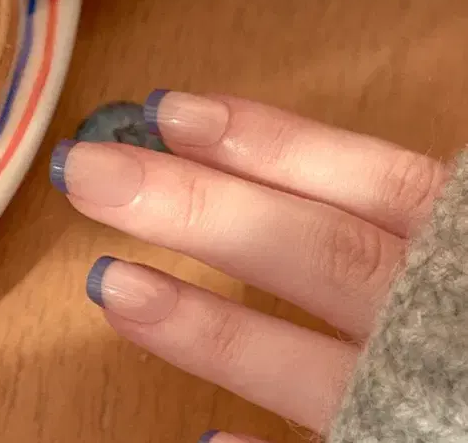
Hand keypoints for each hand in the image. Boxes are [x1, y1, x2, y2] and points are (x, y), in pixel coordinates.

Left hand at [50, 92, 447, 440]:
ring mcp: (444, 410)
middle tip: (90, 169)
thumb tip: (347, 154)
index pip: (380, 185)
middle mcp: (466, 325)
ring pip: (326, 376)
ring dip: (210, 333)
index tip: (172, 109)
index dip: (274, 144)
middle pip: (331, 260)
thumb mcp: (465, 229)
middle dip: (206, 211)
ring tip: (107, 284)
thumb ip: (415, 201)